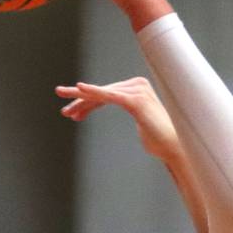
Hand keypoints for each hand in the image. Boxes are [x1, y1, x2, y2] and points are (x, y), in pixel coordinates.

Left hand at [55, 77, 180, 161]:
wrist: (173, 147)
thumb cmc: (159, 140)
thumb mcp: (143, 125)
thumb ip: (138, 116)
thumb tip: (140, 119)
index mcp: (137, 89)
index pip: (107, 94)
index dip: (87, 103)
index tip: (72, 112)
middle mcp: (137, 85)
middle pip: (102, 92)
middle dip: (80, 99)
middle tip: (59, 96)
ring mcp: (137, 91)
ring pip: (102, 94)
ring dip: (81, 100)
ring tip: (65, 106)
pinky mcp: (135, 100)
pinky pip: (110, 96)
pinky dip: (94, 92)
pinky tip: (80, 89)